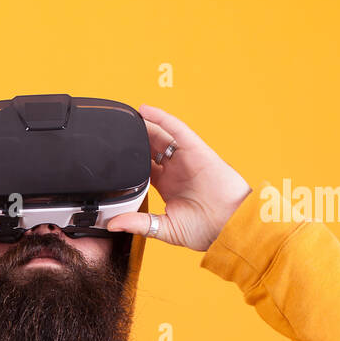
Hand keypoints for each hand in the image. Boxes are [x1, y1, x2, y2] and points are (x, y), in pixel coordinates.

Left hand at [104, 104, 252, 251]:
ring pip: (160, 136)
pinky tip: (145, 111)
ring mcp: (185, 159)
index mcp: (167, 186)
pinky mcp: (196, 150)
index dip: (128, 161)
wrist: (230, 226)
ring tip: (124, 118)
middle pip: (149, 149)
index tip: (109, 158)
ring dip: (143, 127)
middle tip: (112, 134)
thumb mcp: (163, 228)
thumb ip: (138, 224)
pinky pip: (177, 130)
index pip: (143, 168)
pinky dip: (162, 118)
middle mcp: (175, 170)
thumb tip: (112, 225)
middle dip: (133, 141)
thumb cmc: (205, 230)